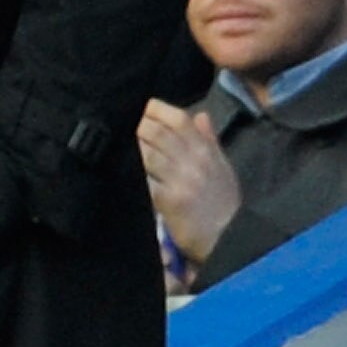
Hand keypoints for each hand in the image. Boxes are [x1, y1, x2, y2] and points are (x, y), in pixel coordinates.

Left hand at [136, 99, 243, 269]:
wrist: (229, 237)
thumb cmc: (223, 202)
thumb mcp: (223, 167)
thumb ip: (209, 140)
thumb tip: (200, 114)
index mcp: (206, 150)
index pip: (179, 119)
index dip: (155, 110)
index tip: (140, 109)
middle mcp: (194, 160)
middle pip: (156, 132)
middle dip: (135, 127)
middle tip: (120, 128)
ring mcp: (181, 180)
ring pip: (146, 153)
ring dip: (129, 149)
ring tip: (117, 148)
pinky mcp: (169, 200)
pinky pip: (144, 181)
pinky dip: (131, 175)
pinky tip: (121, 172)